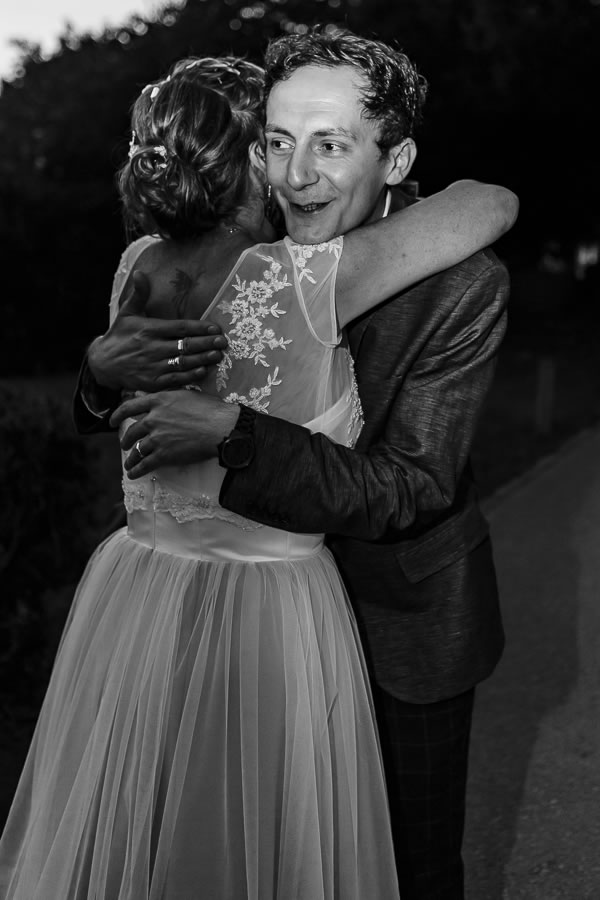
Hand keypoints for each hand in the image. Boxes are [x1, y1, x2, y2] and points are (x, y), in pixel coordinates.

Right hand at [88, 271, 227, 391]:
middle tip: (223, 342)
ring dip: (202, 359)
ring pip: (183, 362)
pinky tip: (203, 371)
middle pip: (185, 345)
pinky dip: (190, 376)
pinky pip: (175, 379)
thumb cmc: (119, 335)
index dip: (199, 327)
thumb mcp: (126, 313)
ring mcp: (153, 366)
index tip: (216, 328)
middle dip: (206, 343)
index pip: (179, 327)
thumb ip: (139, 295)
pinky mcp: (152, 382)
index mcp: (149, 329)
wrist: (102, 364)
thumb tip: (140, 273)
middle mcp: (152, 348)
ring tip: (218, 355)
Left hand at [110, 390, 239, 478]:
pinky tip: (133, 474)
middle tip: (125, 444)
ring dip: (130, 458)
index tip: (112, 421)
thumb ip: (162, 395)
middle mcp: (154, 418)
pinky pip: (145, 464)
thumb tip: (142, 394)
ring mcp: (158, 437)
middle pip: (132, 431)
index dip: (117, 415)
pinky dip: (136, 470)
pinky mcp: (164, 454)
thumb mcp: (184, 395)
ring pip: (136, 449)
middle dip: (126, 440)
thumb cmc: (210, 409)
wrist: (221, 427)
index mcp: (158, 401)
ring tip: (128, 463)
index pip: (130, 407)